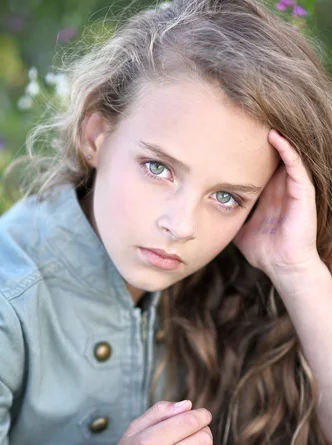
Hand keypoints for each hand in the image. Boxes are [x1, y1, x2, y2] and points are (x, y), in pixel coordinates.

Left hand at [234, 129, 320, 280]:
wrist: (282, 266)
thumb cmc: (263, 250)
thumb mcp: (239, 227)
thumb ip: (228, 215)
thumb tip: (206, 210)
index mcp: (268, 192)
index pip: (258, 163)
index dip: (245, 148)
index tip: (228, 132)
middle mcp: (282, 186)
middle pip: (272, 153)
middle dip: (258, 136)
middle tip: (243, 114)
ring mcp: (294, 188)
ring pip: (286, 154)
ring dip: (275, 136)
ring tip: (260, 117)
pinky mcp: (303, 192)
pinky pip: (297, 165)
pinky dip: (287, 149)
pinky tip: (275, 136)